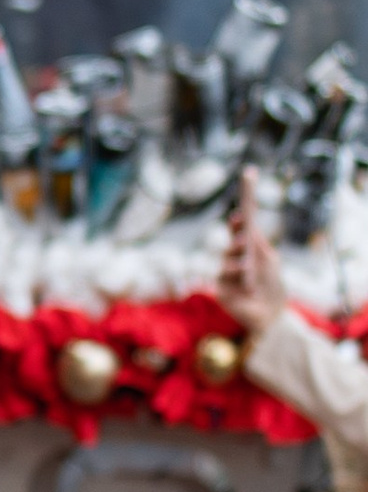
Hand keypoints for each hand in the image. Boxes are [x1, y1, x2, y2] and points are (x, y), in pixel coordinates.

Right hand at [218, 170, 286, 336]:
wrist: (270, 315)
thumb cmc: (271, 286)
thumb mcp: (268, 260)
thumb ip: (256, 244)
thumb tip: (245, 226)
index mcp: (250, 246)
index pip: (245, 221)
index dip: (246, 200)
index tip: (249, 177)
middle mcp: (236, 256)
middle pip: (233, 236)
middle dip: (237, 230)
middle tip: (242, 222)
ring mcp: (226, 272)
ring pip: (228, 257)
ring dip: (239, 259)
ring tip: (248, 267)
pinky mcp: (221, 288)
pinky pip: (225, 276)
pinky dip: (238, 278)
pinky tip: (248, 285)